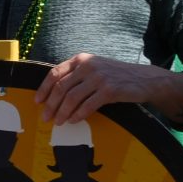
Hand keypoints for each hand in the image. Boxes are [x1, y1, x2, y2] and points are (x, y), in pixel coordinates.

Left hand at [35, 53, 182, 125]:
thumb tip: (53, 95)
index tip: (37, 102)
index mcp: (81, 59)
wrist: (145, 79)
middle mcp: (88, 66)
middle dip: (51, 105)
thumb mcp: (94, 69)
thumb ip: (76, 76)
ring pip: (72, 98)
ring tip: (59, 122)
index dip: (44, 89)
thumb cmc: (115, 76)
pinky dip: (78, 115)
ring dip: (63, 112)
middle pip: (61, 88)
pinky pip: (88, 105)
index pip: (55, 73)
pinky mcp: (110, 90)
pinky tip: (74, 121)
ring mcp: (99, 77)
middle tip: (45, 118)